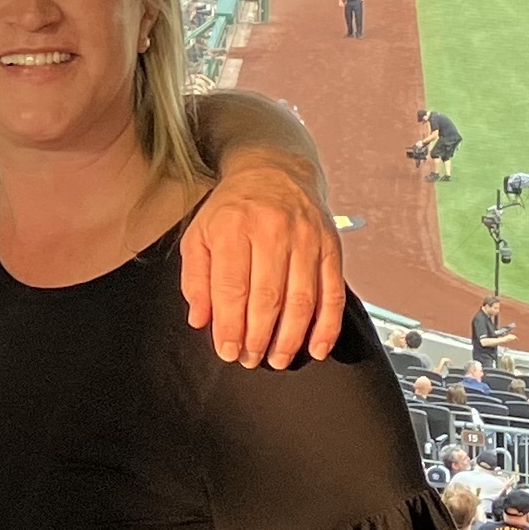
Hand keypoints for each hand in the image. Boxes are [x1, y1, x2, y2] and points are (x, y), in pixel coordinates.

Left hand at [181, 152, 343, 366]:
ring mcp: (306, 238)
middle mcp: (273, 230)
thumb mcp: (200, 235)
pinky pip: (333, 292)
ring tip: (277, 359)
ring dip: (290, 337)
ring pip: (302, 298)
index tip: (228, 351)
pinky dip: (327, 326)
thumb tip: (201, 320)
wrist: (275, 170)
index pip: (232, 286)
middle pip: (267, 296)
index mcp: (234, 227)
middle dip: (258, 337)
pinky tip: (316, 348)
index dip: (230, 325)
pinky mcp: (331, 246)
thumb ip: (196, 279)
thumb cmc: (232, 210)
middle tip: (250, 359)